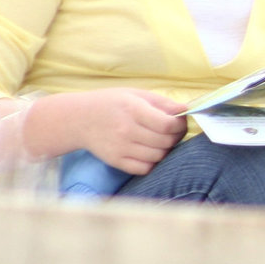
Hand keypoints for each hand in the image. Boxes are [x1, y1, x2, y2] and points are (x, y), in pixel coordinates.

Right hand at [27, 89, 186, 174]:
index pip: (167, 125)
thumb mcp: (136, 94)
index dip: (180, 125)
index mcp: (133, 110)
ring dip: (165, 149)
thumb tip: (187, 110)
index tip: (179, 121)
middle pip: (165, 141)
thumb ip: (163, 103)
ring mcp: (120, 148)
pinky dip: (152, 162)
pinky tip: (149, 151)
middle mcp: (126, 130)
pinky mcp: (116, 161)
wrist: (78, 119)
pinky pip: (144, 168)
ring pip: (158, 156)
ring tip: (160, 140)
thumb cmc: (111, 104)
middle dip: (175, 137)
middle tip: (172, 131)